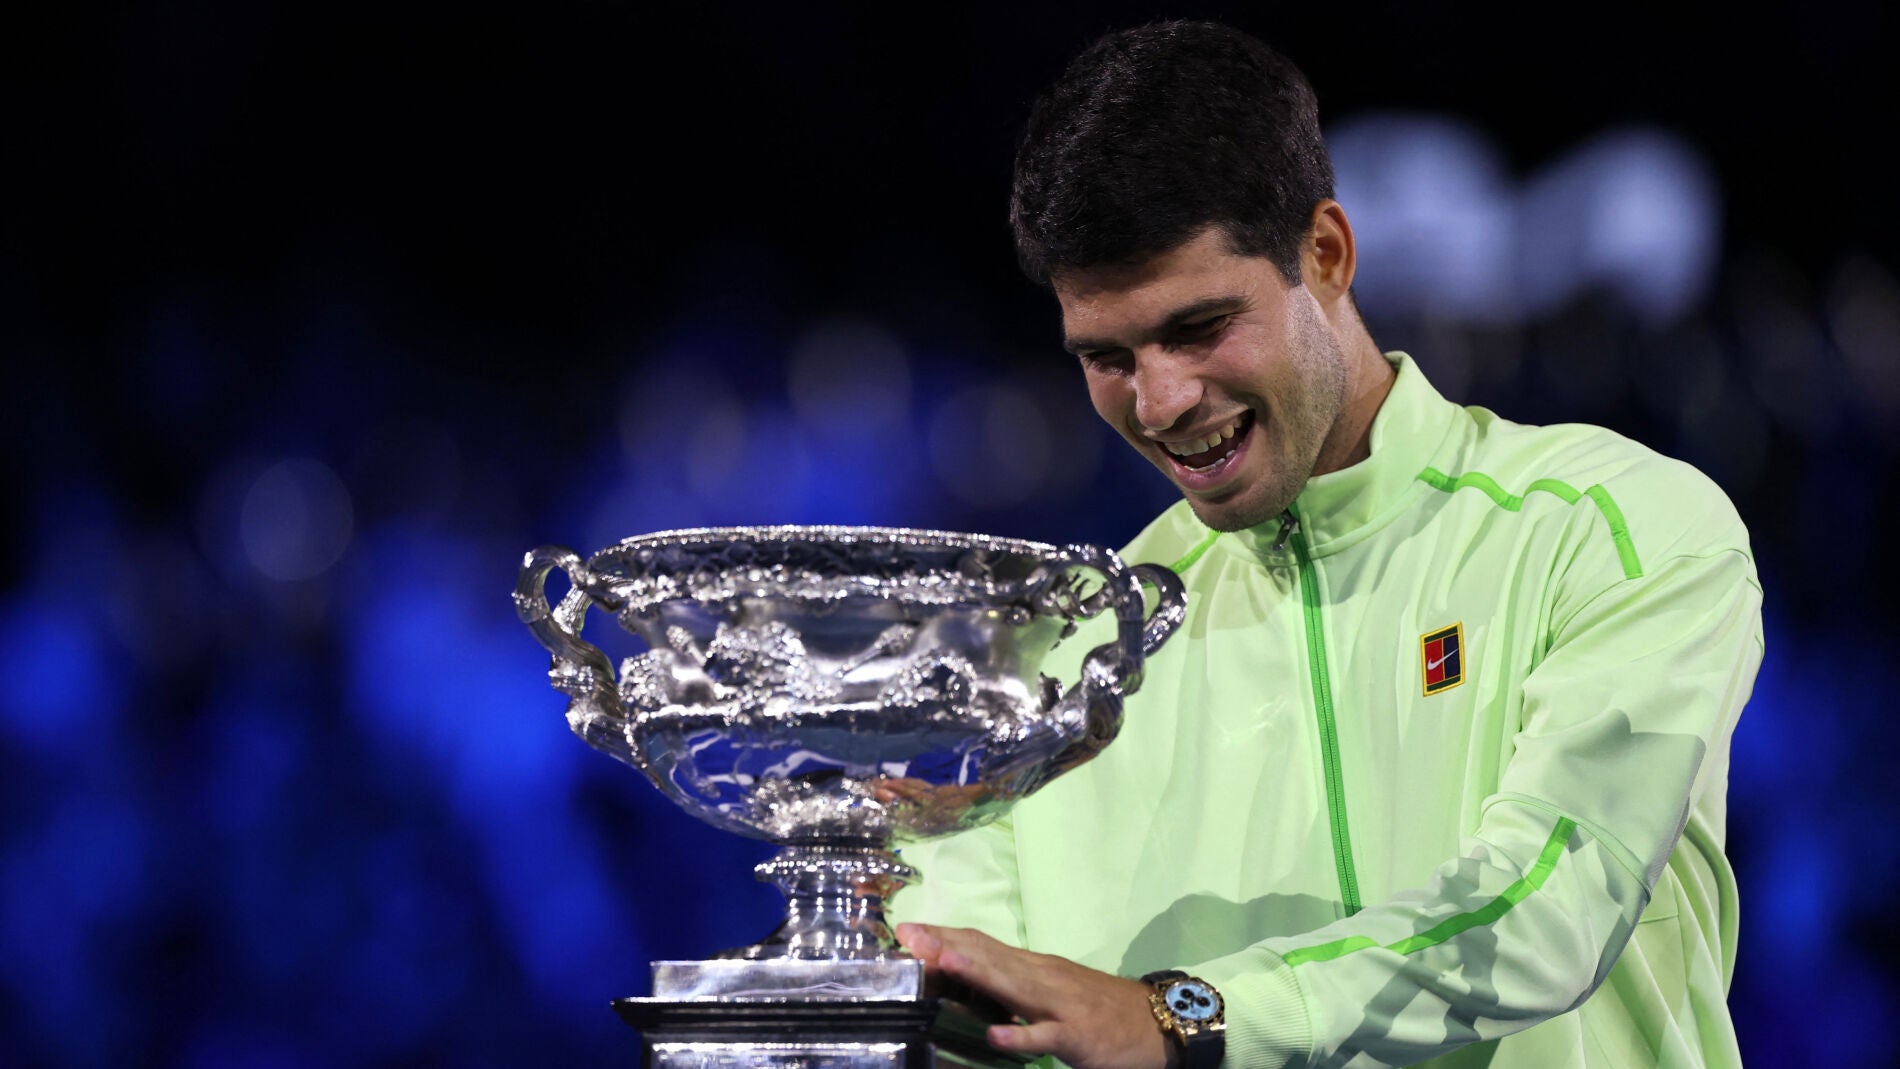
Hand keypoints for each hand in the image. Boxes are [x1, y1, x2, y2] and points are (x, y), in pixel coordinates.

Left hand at [895, 922, 1175, 1068]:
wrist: (1159, 1022)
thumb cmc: (1099, 1009)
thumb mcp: (1051, 992)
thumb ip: (1014, 987)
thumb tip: (970, 980)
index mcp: (1033, 968)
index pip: (983, 944)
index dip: (945, 936)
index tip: (907, 930)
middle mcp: (1043, 978)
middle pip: (990, 957)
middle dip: (948, 946)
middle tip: (909, 936)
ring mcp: (1061, 1005)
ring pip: (1013, 987)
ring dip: (977, 974)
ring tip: (942, 962)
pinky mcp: (1078, 1036)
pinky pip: (1046, 1036)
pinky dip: (1021, 1034)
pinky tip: (994, 1035)